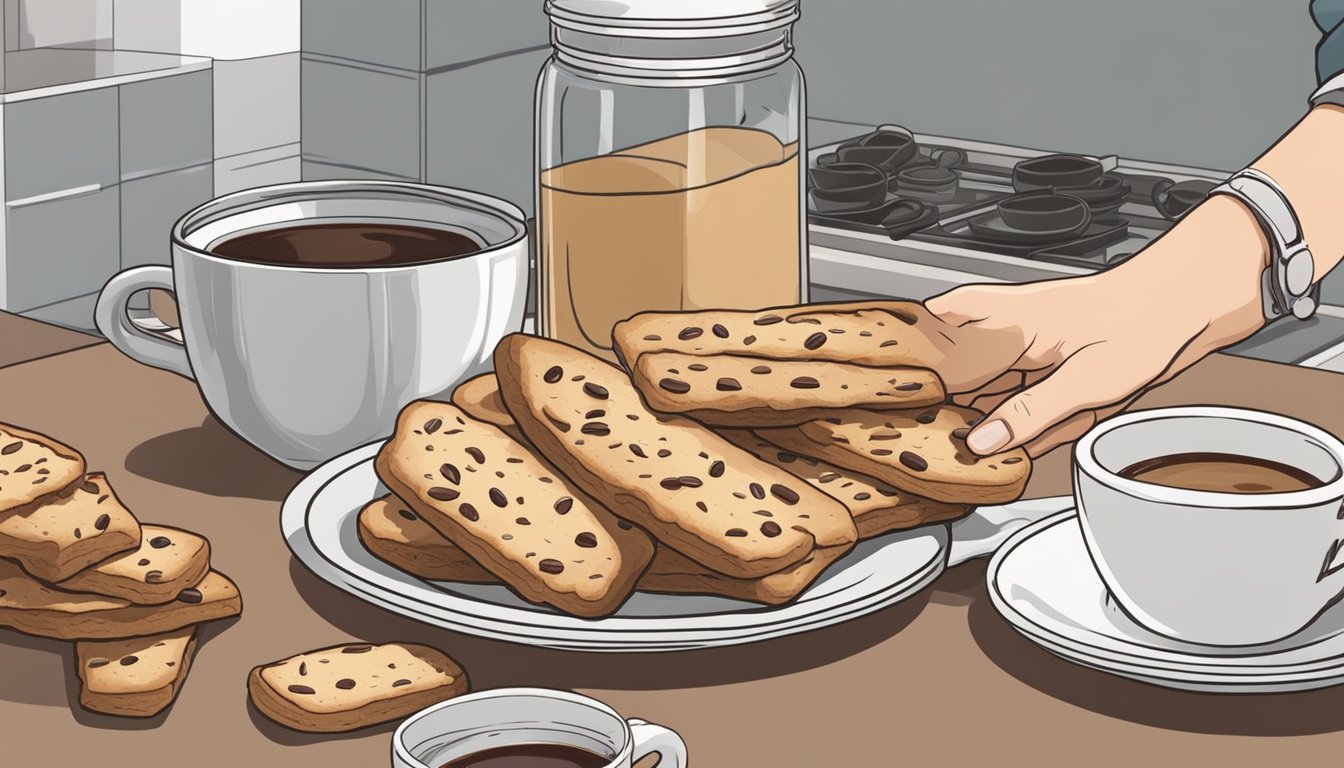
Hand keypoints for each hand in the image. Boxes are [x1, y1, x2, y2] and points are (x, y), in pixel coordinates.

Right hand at [922, 195, 1269, 456]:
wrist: (1192, 302)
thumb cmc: (1146, 322)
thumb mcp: (1089, 379)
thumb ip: (1031, 413)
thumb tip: (981, 442)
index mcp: (1003, 324)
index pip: (931, 349)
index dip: (902, 376)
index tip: (875, 400)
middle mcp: (1006, 333)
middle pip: (947, 371)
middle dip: (933, 403)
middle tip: (907, 435)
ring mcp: (1025, 350)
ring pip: (980, 389)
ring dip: (977, 417)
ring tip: (952, 448)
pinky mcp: (1046, 366)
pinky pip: (1017, 400)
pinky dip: (1018, 422)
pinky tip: (1016, 444)